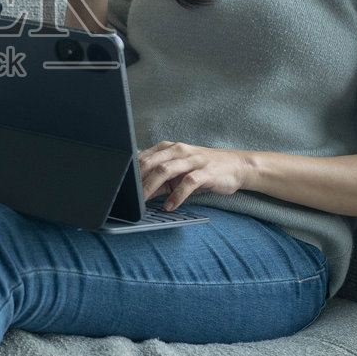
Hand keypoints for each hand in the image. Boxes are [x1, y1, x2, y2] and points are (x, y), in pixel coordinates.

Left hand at [138, 142, 252, 210]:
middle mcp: (179, 150)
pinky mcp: (206, 172)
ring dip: (151, 187)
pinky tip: (169, 206)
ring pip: (166, 170)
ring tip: (142, 201)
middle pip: (151, 162)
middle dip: (137, 180)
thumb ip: (159, 181)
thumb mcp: (179, 173)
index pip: (143, 157)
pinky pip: (188, 183)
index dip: (130, 172)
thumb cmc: (203, 170)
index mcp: (169, 148)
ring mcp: (193, 160)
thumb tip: (138, 193)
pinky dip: (176, 196)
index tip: (120, 186)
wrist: (236, 166)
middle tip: (128, 196)